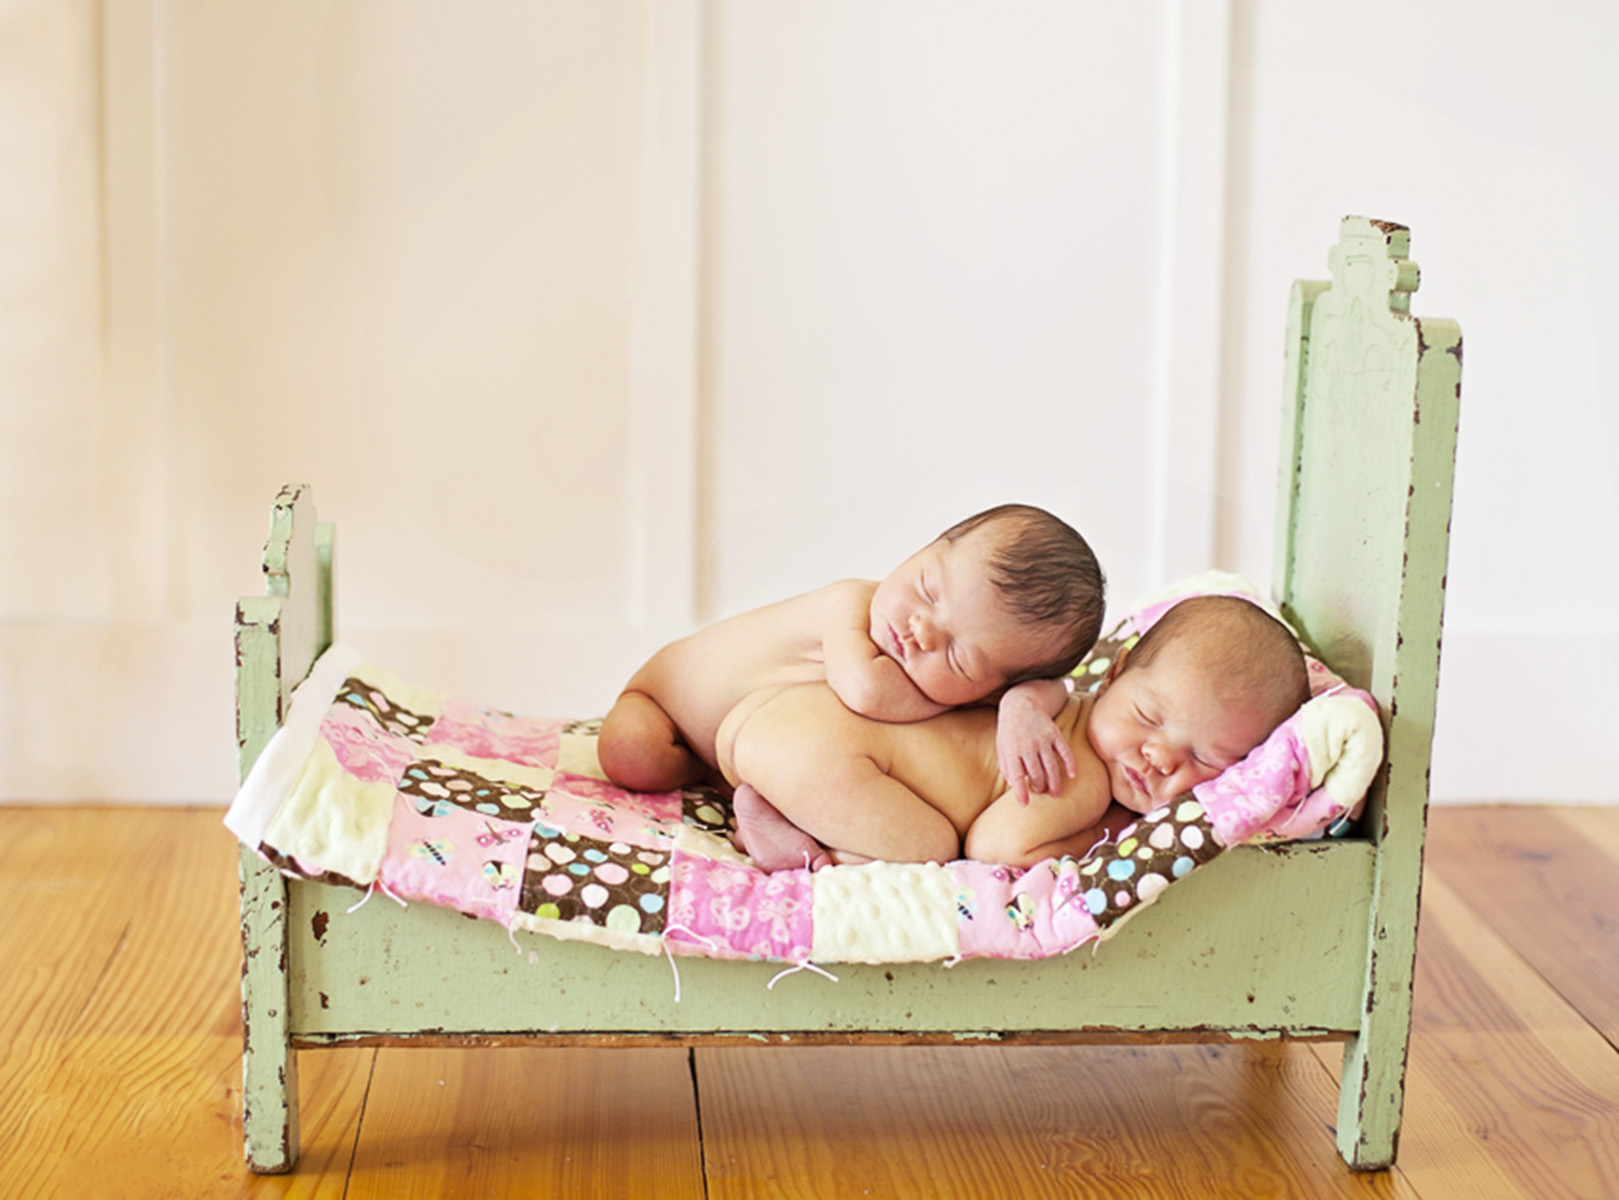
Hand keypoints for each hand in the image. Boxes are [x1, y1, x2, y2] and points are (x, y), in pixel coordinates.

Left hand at [997, 682, 1075, 805]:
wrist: (1021, 704)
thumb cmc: (1009, 730)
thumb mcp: (1002, 746)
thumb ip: (1006, 765)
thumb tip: (1014, 784)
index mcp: (1012, 750)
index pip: (1016, 776)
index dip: (1020, 791)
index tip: (1024, 804)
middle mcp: (1027, 746)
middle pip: (1036, 773)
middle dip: (1040, 787)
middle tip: (1041, 792)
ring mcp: (1042, 739)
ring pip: (1051, 766)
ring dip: (1054, 782)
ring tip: (1055, 793)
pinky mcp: (1054, 733)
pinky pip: (1065, 751)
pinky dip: (1070, 764)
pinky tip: (1072, 775)